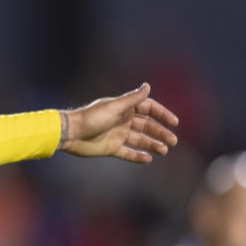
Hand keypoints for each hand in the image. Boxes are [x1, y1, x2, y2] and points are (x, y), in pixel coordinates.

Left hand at [59, 83, 178, 162]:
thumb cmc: (91, 118)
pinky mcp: (111, 148)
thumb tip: (148, 86)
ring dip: (153, 144)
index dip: (162, 114)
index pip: (148, 109)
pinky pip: (128, 153)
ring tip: (164, 151)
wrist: (71, 134)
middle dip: (160, 132)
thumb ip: (132, 99)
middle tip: (173, 141)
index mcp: (124, 108)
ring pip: (140, 140)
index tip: (174, 122)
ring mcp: (117, 134)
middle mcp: (122, 120)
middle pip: (146, 126)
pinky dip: (138, 156)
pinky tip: (148, 159)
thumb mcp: (114, 107)